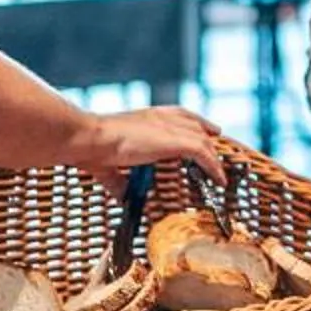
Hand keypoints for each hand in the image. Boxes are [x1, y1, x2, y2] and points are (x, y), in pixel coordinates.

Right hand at [79, 106, 225, 184]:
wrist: (89, 138)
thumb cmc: (92, 147)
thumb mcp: (110, 164)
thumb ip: (119, 180)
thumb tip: (122, 196)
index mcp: (147, 116)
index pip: (180, 115)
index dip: (196, 123)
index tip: (207, 132)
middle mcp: (162, 117)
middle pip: (197, 125)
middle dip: (210, 138)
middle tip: (218, 154)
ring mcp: (169, 128)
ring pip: (203, 140)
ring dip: (214, 158)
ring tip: (220, 175)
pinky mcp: (174, 140)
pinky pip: (203, 153)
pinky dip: (213, 167)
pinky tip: (219, 179)